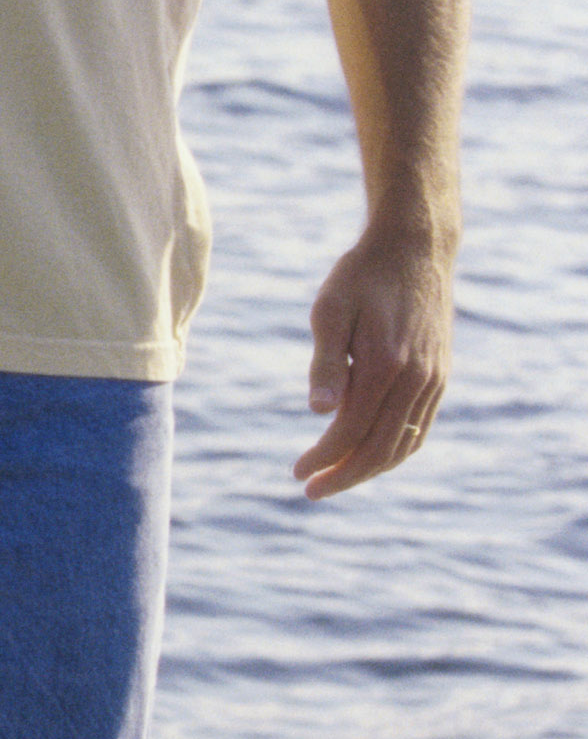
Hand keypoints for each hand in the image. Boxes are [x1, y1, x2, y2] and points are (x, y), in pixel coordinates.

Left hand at [293, 208, 454, 498]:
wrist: (415, 248)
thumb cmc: (362, 275)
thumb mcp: (330, 309)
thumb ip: (325, 362)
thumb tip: (318, 412)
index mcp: (386, 364)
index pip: (352, 430)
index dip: (324, 456)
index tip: (298, 473)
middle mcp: (417, 379)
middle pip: (381, 448)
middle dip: (345, 475)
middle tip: (312, 490)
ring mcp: (434, 380)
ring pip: (404, 444)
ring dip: (369, 468)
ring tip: (337, 477)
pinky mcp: (441, 377)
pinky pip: (419, 428)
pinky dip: (395, 450)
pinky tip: (370, 455)